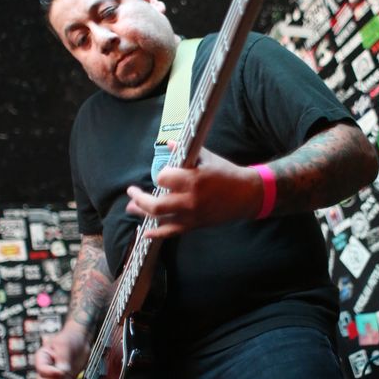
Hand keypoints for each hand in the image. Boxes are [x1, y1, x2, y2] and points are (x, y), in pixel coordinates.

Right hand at [35, 321, 89, 378]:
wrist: (81, 340)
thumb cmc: (69, 338)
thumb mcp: (64, 346)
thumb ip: (62, 361)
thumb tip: (63, 374)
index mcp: (42, 358)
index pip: (41, 370)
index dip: (50, 373)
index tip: (60, 371)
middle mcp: (46, 370)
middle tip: (63, 374)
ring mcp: (56, 377)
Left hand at [125, 144, 263, 237]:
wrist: (247, 195)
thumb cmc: (227, 173)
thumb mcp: (207, 158)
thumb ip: (186, 152)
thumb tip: (169, 144)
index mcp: (193, 180)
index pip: (163, 178)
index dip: (161, 175)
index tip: (163, 174)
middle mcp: (190, 200)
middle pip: (155, 204)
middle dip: (139, 198)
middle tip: (131, 192)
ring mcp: (191, 215)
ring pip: (160, 218)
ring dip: (142, 213)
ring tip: (131, 207)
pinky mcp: (194, 225)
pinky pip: (171, 232)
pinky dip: (156, 233)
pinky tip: (145, 232)